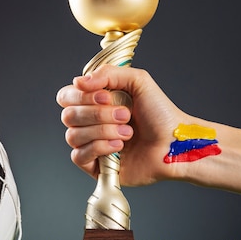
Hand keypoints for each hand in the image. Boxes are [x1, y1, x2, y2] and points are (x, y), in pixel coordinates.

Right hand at [56, 65, 187, 185]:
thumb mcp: (138, 81)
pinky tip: (119, 146)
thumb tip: (79, 82)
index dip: (81, 96)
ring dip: (104, 131)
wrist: (173, 143)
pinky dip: (100, 148)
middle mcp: (90, 123)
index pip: (66, 96)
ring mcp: (91, 145)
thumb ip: (107, 73)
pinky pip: (79, 156)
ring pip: (73, 136)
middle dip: (98, 114)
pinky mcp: (95, 166)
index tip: (107, 96)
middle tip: (125, 115)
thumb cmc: (160, 115)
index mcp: (95, 102)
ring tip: (128, 133)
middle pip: (68, 116)